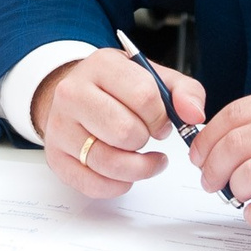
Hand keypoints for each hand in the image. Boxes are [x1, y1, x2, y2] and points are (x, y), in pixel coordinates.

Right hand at [32, 50, 206, 199]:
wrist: (76, 95)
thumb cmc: (118, 89)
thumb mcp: (153, 78)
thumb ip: (184, 91)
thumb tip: (194, 115)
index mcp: (101, 66)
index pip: (144, 96)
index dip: (162, 116)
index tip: (160, 121)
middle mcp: (72, 93)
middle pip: (126, 132)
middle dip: (146, 140)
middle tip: (146, 136)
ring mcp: (60, 127)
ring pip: (110, 162)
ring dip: (139, 168)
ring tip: (145, 160)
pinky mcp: (56, 157)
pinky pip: (93, 184)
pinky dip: (117, 185)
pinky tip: (124, 172)